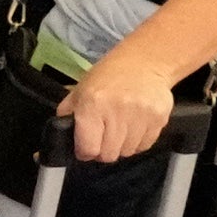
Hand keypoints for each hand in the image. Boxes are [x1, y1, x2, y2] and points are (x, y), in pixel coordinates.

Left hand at [63, 44, 179, 166]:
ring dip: (121, 146)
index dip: (85, 151)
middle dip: (103, 150)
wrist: (144, 62)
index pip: (89, 148)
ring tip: (120, 128)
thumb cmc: (107, 77)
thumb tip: (56, 143)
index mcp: (92, 104)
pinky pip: (145, 146)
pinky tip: (134, 126)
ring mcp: (141, 115)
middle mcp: (118, 111)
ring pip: (128, 152)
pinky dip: (137, 142)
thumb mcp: (79, 92)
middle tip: (103, 136)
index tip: (86, 146)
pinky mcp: (160, 118)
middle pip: (109, 154)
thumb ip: (67, 116)